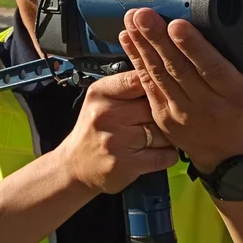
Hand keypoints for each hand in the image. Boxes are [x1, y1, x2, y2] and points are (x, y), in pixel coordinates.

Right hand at [58, 70, 177, 194]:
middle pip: (155, 107)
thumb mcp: (101, 100)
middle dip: (160, 115)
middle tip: (153, 121)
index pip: (138, 80)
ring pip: (163, 132)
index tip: (159, 93)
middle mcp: (106, 115)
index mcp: (100, 94)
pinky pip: (165, 155)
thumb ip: (128, 86)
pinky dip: (167, 155)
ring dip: (165, 137)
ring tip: (152, 139)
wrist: (75, 166)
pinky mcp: (127, 164)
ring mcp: (116, 141)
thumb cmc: (94, 130)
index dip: (155, 87)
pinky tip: (156, 153)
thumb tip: (161, 77)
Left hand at [119, 8, 242, 172]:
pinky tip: (128, 40)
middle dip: (159, 39)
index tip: (177, 25)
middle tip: (144, 16)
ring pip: (159, 74)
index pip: (212, 67)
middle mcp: (207, 103)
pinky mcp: (162, 115)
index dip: (193, 46)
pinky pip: (147, 83)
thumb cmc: (233, 104)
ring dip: (143, 45)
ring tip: (132, 21)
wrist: (223, 148)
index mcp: (233, 91)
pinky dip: (136, 59)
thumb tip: (214, 21)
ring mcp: (182, 112)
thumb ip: (232, 56)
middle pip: (179, 68)